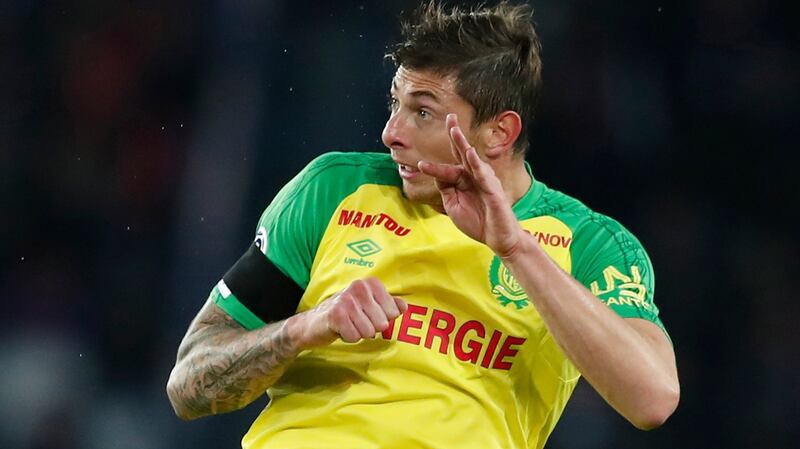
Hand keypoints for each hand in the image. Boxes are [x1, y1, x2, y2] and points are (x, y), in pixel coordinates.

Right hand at [292, 277, 406, 348]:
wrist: (313, 323)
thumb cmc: (345, 314)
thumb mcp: (369, 307)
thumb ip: (389, 305)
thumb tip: (404, 306)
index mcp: (370, 283)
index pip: (393, 312)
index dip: (381, 319)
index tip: (367, 315)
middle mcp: (359, 287)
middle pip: (382, 323)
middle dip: (370, 328)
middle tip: (355, 321)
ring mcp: (346, 299)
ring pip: (369, 331)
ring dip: (358, 333)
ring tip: (347, 325)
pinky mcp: (336, 314)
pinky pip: (355, 336)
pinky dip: (348, 337)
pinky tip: (340, 329)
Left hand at [418, 113, 523, 257]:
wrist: (497, 239)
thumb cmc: (477, 222)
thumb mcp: (453, 206)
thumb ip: (445, 189)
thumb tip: (437, 173)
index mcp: (465, 180)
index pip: (448, 169)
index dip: (434, 167)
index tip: (420, 165)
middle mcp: (475, 176)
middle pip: (463, 152)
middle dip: (456, 135)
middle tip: (450, 117)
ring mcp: (485, 181)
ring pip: (472, 159)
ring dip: (462, 144)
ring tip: (454, 130)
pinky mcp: (493, 190)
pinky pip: (484, 175)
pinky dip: (476, 164)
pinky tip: (469, 153)